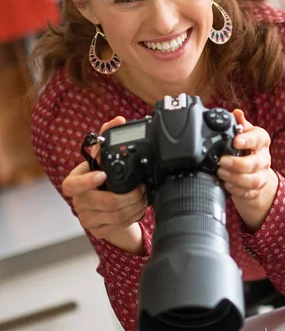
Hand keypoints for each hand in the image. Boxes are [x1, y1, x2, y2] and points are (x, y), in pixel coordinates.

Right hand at [62, 116, 146, 252]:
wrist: (106, 208)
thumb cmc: (102, 180)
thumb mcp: (102, 161)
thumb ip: (106, 140)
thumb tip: (117, 120)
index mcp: (75, 183)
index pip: (72, 185)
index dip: (87, 181)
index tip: (103, 176)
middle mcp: (79, 202)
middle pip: (103, 202)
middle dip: (128, 195)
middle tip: (141, 189)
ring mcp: (88, 218)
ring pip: (114, 215)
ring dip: (135, 205)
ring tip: (145, 196)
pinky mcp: (100, 230)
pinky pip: (120, 224)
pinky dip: (134, 215)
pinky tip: (140, 208)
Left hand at [217, 109, 278, 230]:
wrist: (254, 171)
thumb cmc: (245, 149)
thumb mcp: (243, 134)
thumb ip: (238, 124)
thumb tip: (236, 113)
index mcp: (261, 141)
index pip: (259, 138)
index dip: (248, 140)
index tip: (235, 141)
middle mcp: (263, 158)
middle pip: (256, 163)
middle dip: (238, 164)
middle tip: (222, 161)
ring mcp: (261, 175)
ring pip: (254, 180)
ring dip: (236, 178)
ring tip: (221, 173)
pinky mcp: (256, 190)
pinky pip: (249, 193)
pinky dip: (237, 191)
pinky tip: (226, 185)